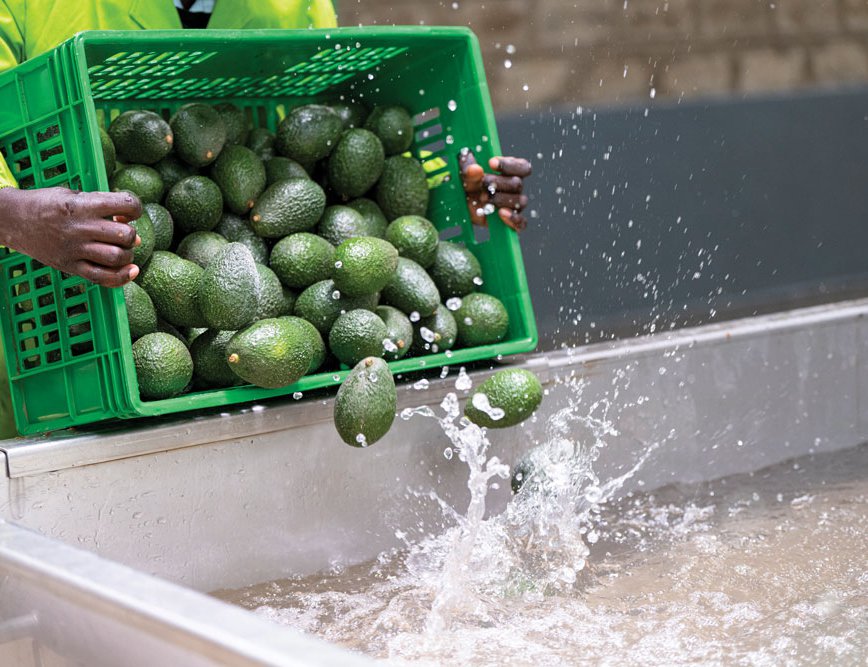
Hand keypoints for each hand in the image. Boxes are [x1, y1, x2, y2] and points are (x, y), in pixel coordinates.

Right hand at [0, 187, 141, 287]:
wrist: (13, 219)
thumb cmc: (49, 204)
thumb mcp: (74, 195)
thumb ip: (103, 207)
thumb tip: (134, 231)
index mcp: (83, 205)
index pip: (126, 204)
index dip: (135, 209)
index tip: (128, 213)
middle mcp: (80, 227)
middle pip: (125, 235)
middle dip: (132, 235)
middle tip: (123, 235)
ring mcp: (74, 249)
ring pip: (117, 257)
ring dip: (128, 255)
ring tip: (122, 251)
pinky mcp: (69, 266)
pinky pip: (102, 278)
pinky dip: (121, 278)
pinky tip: (131, 271)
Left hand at [459, 149, 531, 231]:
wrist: (462, 204)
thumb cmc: (469, 184)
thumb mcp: (466, 174)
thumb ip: (469, 170)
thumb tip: (475, 169)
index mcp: (511, 171)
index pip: (522, 166)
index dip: (509, 164)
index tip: (491, 163)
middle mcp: (516, 188)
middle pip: (518, 184)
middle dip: (498, 183)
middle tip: (482, 184)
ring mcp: (514, 205)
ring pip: (520, 202)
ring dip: (500, 199)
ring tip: (483, 198)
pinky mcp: (509, 221)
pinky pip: (521, 222)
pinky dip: (514, 219)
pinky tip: (501, 213)